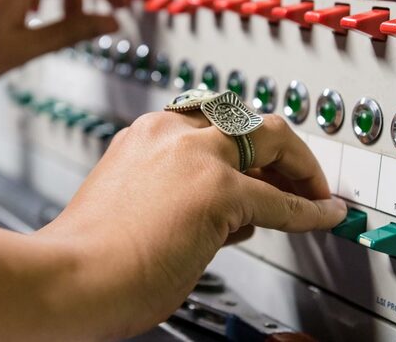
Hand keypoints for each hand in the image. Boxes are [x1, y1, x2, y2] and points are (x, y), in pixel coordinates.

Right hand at [0, 112, 346, 340]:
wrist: (69, 277)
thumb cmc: (90, 254)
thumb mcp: (133, 204)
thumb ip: (176, 194)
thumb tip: (228, 213)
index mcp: (145, 136)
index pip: (208, 125)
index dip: (241, 147)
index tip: (257, 167)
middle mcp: (170, 134)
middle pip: (243, 118)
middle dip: (276, 143)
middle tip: (295, 171)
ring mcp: (195, 157)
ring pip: (270, 137)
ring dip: (298, 166)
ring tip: (315, 192)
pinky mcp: (218, 190)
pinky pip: (282, 202)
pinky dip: (310, 211)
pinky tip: (326, 216)